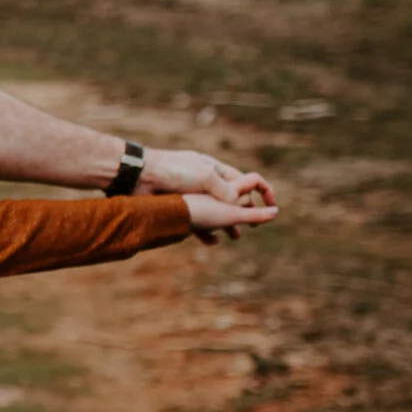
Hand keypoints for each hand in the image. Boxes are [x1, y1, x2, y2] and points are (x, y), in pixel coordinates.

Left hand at [140, 149, 275, 242]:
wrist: (139, 176)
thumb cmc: (173, 171)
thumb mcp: (206, 178)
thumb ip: (226, 191)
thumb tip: (241, 206)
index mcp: (216, 170)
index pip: (247, 181)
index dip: (262, 192)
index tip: (272, 206)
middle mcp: (206, 182)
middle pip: (232, 199)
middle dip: (244, 212)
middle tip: (253, 227)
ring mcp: (192, 195)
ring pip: (215, 212)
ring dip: (227, 224)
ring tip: (235, 237)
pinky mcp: (178, 206)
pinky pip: (196, 221)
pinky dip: (206, 231)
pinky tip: (211, 241)